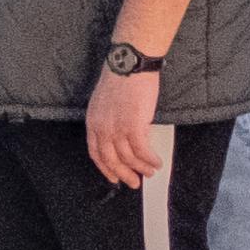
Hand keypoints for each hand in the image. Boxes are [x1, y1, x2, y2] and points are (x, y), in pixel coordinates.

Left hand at [86, 67, 166, 187]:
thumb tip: (122, 138)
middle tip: (134, 183)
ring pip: (128, 157)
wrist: (129, 66)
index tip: (115, 177)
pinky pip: (142, 151)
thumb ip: (109, 121)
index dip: (106, 168)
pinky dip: (150, 159)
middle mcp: (101, 128)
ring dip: (141, 168)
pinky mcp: (133, 126)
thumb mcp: (105, 104)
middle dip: (123, 174)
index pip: (96, 153)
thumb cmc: (121, 81)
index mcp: (92, 122)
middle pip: (111, 159)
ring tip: (151, 172)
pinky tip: (157, 162)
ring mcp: (117, 128)